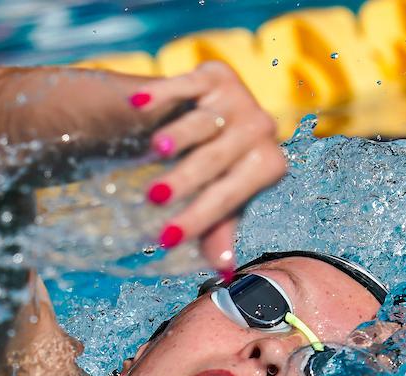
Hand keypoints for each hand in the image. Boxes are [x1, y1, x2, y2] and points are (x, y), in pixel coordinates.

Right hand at [130, 62, 287, 277]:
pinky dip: (161, 93)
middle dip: (184, 181)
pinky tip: (136, 102)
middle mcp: (261, 129)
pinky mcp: (214, 73)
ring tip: (155, 150)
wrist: (215, 119)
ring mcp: (238, 99)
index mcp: (269, 167)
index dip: (197, 219)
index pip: (228, 198)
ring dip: (178, 136)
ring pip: (201, 123)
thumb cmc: (220, 171)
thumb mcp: (222, 200)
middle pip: (215, 161)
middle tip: (154, 198)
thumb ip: (221, 232)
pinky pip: (185, 84)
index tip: (164, 239)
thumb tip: (223, 272)